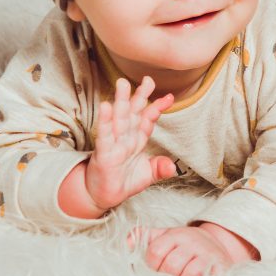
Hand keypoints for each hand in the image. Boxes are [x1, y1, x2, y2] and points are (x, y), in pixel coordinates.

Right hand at [85, 76, 175, 211]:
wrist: (103, 197)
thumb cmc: (124, 182)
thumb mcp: (147, 175)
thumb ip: (160, 168)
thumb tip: (173, 167)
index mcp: (137, 139)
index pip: (148, 120)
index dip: (157, 107)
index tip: (169, 97)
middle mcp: (126, 137)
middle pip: (133, 112)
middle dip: (140, 96)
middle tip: (148, 79)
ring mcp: (114, 144)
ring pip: (119, 119)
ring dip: (121, 101)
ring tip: (123, 84)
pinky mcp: (103, 153)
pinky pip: (105, 135)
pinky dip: (105, 121)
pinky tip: (106, 106)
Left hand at [129, 222, 258, 275]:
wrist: (218, 246)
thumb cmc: (185, 245)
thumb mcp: (165, 237)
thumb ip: (144, 237)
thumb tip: (126, 244)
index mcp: (175, 235)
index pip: (155, 252)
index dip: (151, 266)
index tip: (155, 270)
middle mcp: (192, 241)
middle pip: (170, 265)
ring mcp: (207, 255)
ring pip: (188, 275)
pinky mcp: (220, 268)